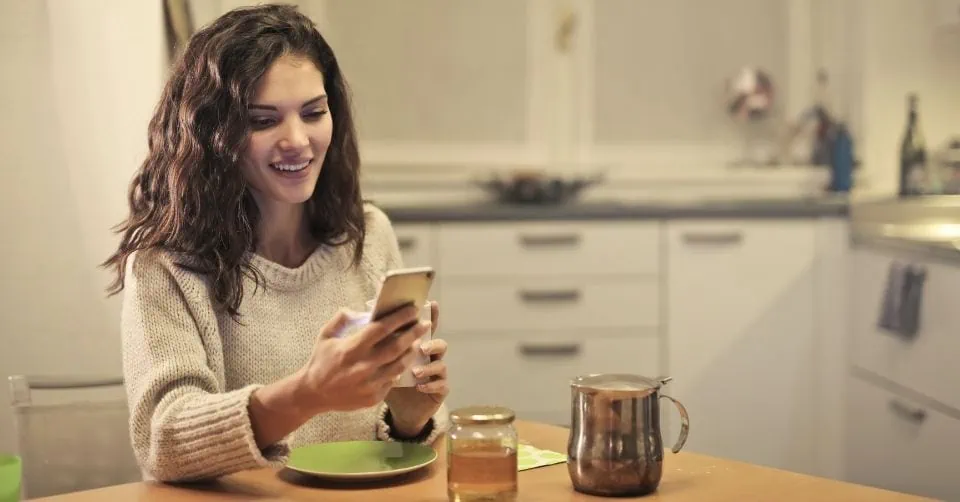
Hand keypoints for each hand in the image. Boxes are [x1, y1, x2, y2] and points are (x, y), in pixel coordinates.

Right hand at [297, 304, 430, 415]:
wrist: (312, 394)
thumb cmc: (320, 361)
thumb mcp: (325, 336)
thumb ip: (340, 319)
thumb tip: (358, 310)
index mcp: (352, 348)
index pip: (382, 328)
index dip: (399, 318)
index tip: (412, 310)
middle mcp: (363, 366)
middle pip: (397, 346)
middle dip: (414, 333)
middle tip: (425, 324)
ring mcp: (369, 383)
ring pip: (399, 364)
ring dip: (411, 351)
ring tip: (417, 342)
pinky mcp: (373, 397)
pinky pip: (392, 380)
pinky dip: (399, 369)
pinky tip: (404, 361)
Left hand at [385, 300, 448, 436]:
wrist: (398, 409)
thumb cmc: (384, 381)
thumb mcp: (377, 361)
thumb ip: (374, 343)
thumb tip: (360, 318)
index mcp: (415, 348)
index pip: (423, 329)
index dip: (430, 316)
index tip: (431, 305)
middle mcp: (429, 358)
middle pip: (438, 344)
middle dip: (431, 342)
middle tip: (421, 346)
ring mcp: (436, 374)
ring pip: (441, 364)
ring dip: (430, 366)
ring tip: (416, 371)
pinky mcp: (439, 390)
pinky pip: (441, 385)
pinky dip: (431, 385)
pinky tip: (419, 386)